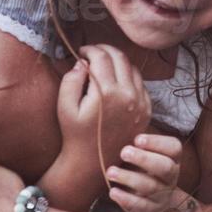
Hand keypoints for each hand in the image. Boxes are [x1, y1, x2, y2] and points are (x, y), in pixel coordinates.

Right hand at [57, 45, 152, 180]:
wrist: (93, 162)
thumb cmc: (75, 134)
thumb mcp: (65, 107)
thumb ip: (72, 80)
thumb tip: (83, 62)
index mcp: (107, 92)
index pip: (102, 56)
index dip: (90, 49)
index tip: (82, 52)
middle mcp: (128, 95)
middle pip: (120, 57)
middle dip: (105, 50)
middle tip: (93, 53)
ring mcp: (140, 103)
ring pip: (133, 68)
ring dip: (118, 61)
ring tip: (104, 65)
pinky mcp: (146, 110)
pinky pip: (141, 83)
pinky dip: (129, 76)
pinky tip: (116, 81)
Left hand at [105, 134, 196, 211]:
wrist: (150, 196)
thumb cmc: (140, 164)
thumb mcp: (142, 149)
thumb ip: (135, 135)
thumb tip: (118, 106)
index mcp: (171, 157)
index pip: (174, 148)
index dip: (157, 143)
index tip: (137, 138)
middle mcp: (170, 175)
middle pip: (165, 167)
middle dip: (144, 159)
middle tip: (123, 152)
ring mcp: (162, 194)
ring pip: (151, 187)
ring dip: (130, 179)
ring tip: (110, 172)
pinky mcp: (150, 210)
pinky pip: (141, 207)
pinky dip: (127, 200)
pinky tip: (112, 192)